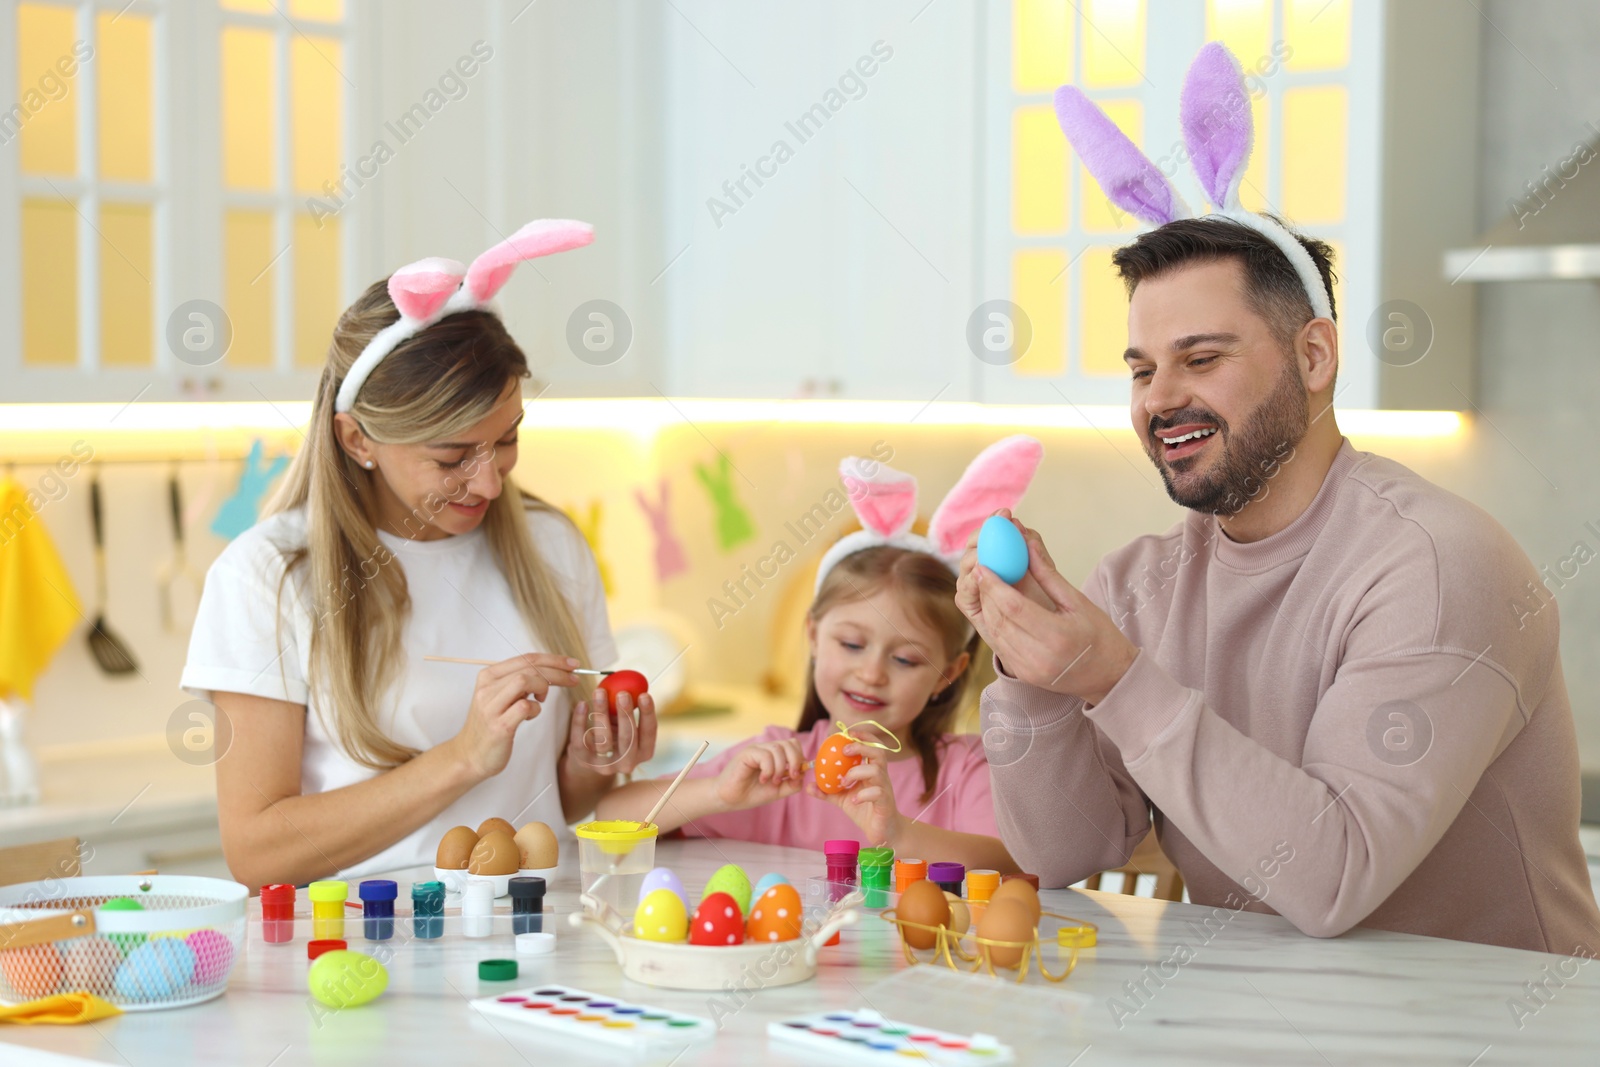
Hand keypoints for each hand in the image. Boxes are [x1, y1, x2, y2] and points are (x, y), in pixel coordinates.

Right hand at [451, 653, 583, 779]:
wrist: (470, 755)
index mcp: (488, 676)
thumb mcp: (501, 696)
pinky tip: (530, 716)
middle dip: (557, 671)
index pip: (526, 658)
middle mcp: (487, 688)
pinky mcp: (499, 726)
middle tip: (574, 678)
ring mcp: (491, 707)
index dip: (553, 659)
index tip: (573, 664)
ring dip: (543, 687)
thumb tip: (550, 671)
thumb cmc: (491, 725)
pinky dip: (535, 709)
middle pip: (529, 668)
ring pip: (525, 680)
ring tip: (542, 699)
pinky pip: (525, 707)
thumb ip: (519, 683)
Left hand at [565, 687, 659, 778]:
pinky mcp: (584, 761)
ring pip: (603, 740)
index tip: (644, 695)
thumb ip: (628, 708)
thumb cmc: (613, 733)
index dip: (648, 714)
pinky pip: (581, 741)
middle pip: (628, 739)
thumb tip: (630, 684)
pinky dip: (580, 721)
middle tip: (622, 694)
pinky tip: (582, 704)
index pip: (648, 733)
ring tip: (599, 692)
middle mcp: (627, 763)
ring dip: (602, 713)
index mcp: (643, 752)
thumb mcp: (624, 723)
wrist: (590, 757)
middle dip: (625, 715)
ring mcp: (605, 765)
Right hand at [714, 739, 807, 810]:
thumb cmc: (751, 793)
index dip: (800, 758)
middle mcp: (766, 749)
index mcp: (775, 755)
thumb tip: (803, 775)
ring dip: (780, 768)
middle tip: (791, 776)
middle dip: (795, 760)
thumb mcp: (777, 791)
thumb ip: (791, 784)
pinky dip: (768, 770)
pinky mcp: (747, 754)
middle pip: (790, 743)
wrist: (729, 799)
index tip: (797, 775)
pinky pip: (765, 756)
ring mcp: (756, 750)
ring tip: (772, 781)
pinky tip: (762, 779)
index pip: (793, 745)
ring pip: (778, 749)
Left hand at [806, 743, 900, 844]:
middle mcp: (881, 777)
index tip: (848, 733)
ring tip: (845, 782)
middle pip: (878, 753)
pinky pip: (877, 793)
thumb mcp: (843, 799)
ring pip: (877, 771)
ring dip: (857, 773)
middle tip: (845, 751)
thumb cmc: (865, 810)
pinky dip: (863, 794)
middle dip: (861, 747)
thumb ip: (828, 792)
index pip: (873, 747)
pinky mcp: (886, 803)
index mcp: (872, 771)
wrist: (882, 832)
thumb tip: (808, 786)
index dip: (864, 736)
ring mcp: (885, 789)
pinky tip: (854, 800)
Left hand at [958, 518, 1137, 704]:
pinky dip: (994, 625)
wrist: (1109, 675)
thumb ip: (1048, 575)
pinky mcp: (1024, 675)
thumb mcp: (1078, 601)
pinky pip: (1000, 646)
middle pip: (999, 619)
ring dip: (987, 609)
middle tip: (982, 572)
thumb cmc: (1099, 635)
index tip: (984, 566)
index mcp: (1057, 635)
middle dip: (986, 594)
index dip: (994, 585)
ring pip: (995, 633)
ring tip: (986, 587)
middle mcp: (1039, 656)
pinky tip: (994, 609)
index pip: (1013, 606)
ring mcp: (1029, 669)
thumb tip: (1027, 545)